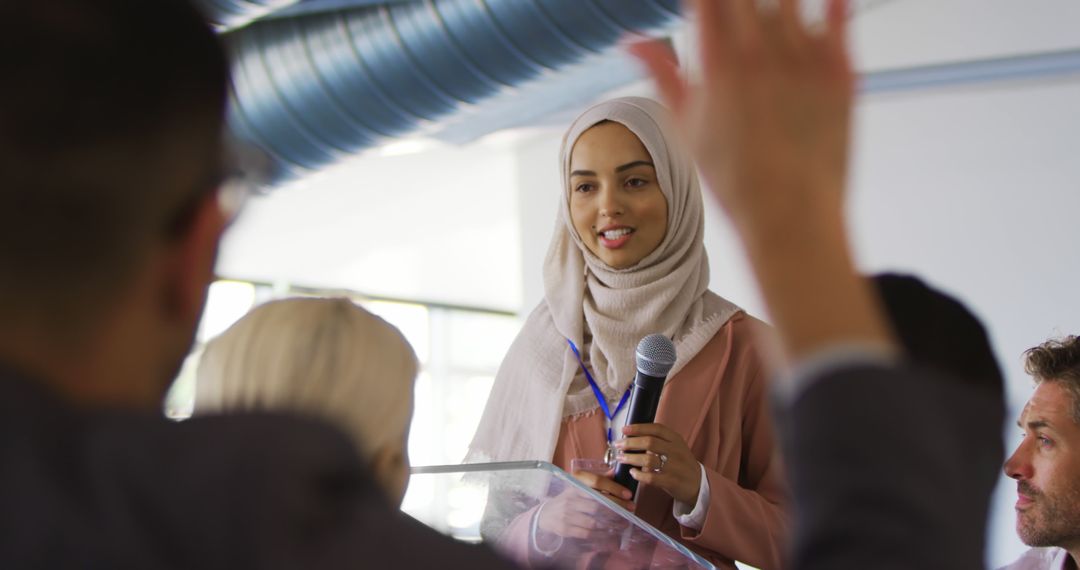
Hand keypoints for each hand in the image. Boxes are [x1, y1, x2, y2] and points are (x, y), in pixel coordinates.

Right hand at [536, 471, 633, 539]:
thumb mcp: (578, 485)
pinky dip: (601, 534)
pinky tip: (610, 533)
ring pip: (594, 520)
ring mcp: (567, 513)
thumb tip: (614, 471)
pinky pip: (587, 533)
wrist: (546, 514)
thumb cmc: (568, 498)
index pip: (596, 482)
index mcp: (574, 483)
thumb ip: (596, 479)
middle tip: (631, 509)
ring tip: (624, 523)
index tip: (628, 494)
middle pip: (598, 502)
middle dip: (618, 507)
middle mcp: (570, 497)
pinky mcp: (565, 528)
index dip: (614, 488)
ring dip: (612, 523)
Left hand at [615, 423, 700, 504]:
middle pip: (649, 442)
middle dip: (630, 443)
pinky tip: (633, 472)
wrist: (698, 484)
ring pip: (648, 459)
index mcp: (676, 439)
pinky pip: (651, 477)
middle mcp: (676, 451)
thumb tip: (632, 436)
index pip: (656, 428)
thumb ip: (659, 441)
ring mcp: (675, 466)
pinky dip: (639, 474)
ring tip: (621, 458)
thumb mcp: (675, 447)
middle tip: (618, 445)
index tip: (624, 429)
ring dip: (631, 458)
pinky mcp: (672, 481)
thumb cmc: (680, 463)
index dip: (638, 428)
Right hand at [629, 0, 895, 361]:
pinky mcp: (841, 69)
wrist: (790, 216)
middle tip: (737, 13)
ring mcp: (805, 59)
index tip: (705, 3)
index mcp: (718, 64)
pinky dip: (832, 2)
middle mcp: (761, 53)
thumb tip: (631, 40)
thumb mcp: (685, 125)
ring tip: (768, 16)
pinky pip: (839, 11)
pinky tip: (826, 2)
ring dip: (778, 2)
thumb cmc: (735, 178)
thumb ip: (662, 72)